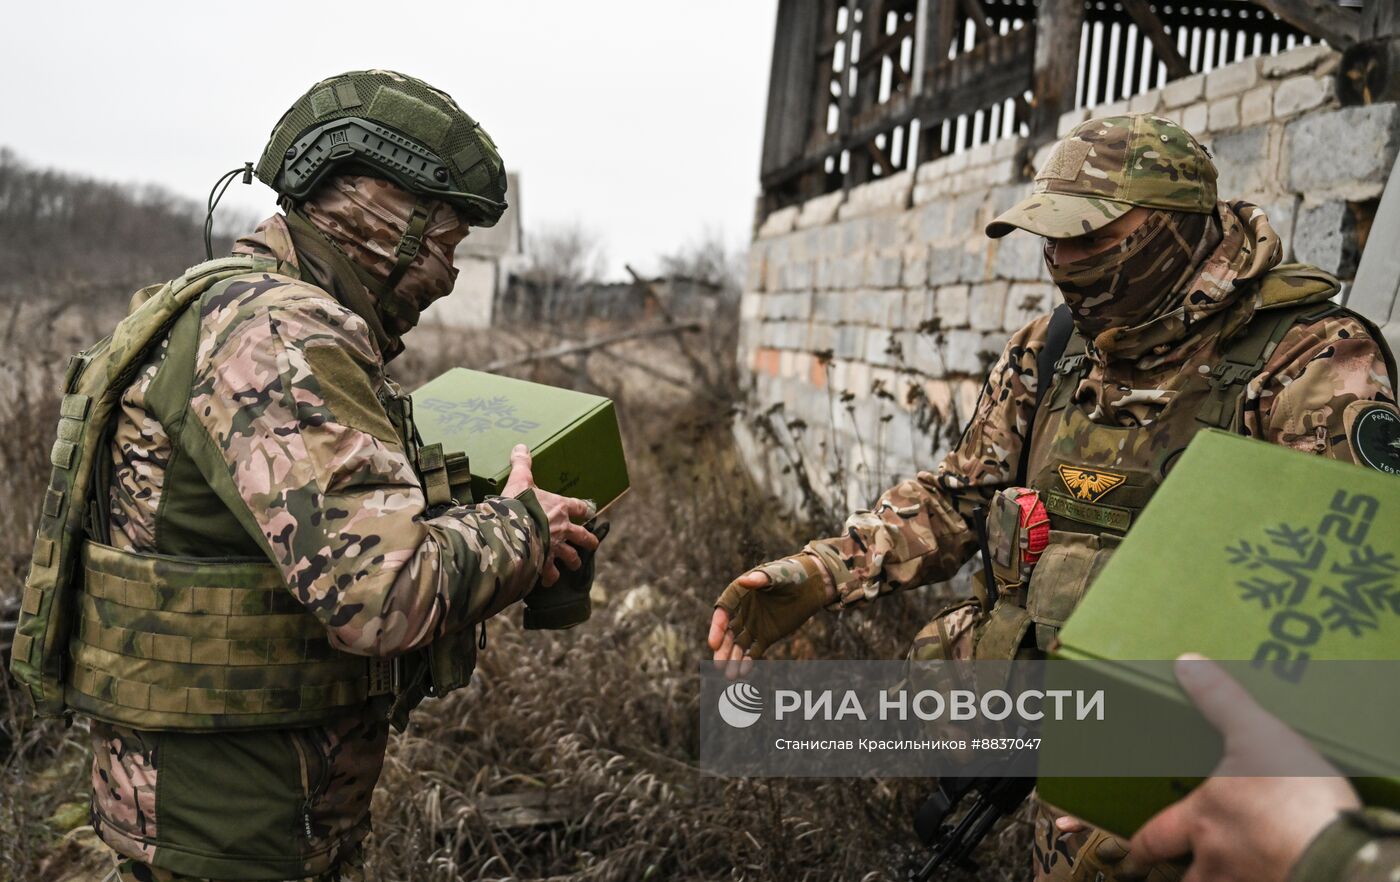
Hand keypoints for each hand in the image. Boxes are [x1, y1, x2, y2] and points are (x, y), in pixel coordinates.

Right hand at [501, 444, 598, 586]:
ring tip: (572, 567)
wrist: (513, 529)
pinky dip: (549, 578)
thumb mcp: (520, 479)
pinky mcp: (544, 563)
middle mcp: (563, 529)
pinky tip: (546, 581)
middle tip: (592, 543)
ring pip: (571, 557)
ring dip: (573, 561)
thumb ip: (522, 464)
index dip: (584, 509)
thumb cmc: (519, 503)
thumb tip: (520, 447)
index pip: (579, 507)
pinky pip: (549, 574)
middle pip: (582, 536)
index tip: (589, 511)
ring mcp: (556, 548)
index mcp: (560, 508)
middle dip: (588, 540)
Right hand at [708, 556, 832, 679]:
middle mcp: (742, 611)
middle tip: (719, 666)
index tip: (713, 644)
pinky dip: (748, 661)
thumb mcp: (778, 575)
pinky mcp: (766, 636)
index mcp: (738, 594)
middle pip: (727, 633)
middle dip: (723, 650)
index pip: (723, 612)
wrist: (811, 586)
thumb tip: (744, 581)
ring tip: (730, 675)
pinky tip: (743, 672)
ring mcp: (753, 625)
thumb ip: (762, 579)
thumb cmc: (791, 574)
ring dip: (733, 659)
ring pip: (739, 645)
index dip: (716, 629)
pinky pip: (754, 651)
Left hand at [1121, 653, 1359, 881]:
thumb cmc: (1292, 795)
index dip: (1139, 847)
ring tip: (1230, 875)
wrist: (1338, 857)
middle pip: (1185, 879)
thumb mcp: (1256, 733)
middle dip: (1178, 877)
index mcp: (1202, 819)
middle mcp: (1217, 860)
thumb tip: (1188, 664)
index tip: (1128, 855)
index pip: (1154, 837)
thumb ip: (1222, 700)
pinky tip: (1278, 875)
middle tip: (1173, 874)